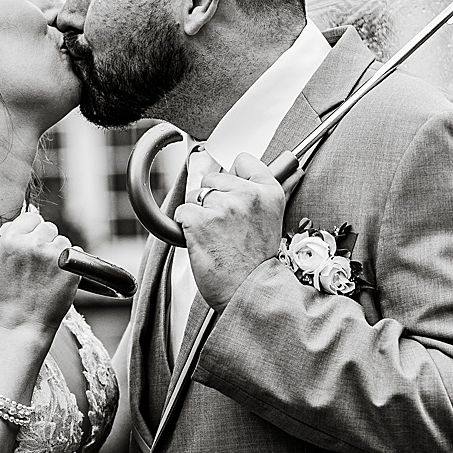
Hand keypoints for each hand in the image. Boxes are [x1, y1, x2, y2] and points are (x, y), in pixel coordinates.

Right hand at [0, 208, 77, 334]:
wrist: (22, 323)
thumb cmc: (7, 298)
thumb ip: (3, 242)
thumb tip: (13, 227)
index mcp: (11, 240)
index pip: (30, 217)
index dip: (32, 228)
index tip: (34, 238)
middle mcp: (33, 244)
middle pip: (48, 226)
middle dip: (46, 240)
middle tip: (41, 258)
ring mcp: (54, 255)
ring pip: (63, 240)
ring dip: (59, 252)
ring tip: (49, 271)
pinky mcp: (71, 266)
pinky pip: (78, 253)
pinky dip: (72, 263)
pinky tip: (60, 276)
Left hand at [174, 150, 286, 310]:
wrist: (247, 292)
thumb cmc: (256, 264)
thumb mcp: (270, 221)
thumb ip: (256, 194)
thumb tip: (239, 168)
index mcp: (268, 193)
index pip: (243, 160)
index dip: (233, 176)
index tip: (232, 189)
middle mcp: (247, 195)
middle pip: (213, 178)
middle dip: (213, 199)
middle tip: (225, 225)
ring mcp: (223, 206)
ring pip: (196, 195)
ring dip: (199, 214)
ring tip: (215, 236)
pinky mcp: (200, 219)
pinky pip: (183, 211)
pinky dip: (185, 226)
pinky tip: (202, 240)